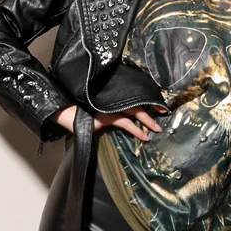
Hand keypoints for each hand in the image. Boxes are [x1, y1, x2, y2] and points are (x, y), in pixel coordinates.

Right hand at [52, 103, 167, 140]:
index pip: (133, 94)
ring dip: (147, 120)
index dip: (146, 98)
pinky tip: (143, 136)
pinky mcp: (106, 116)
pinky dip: (136, 130)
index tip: (157, 101)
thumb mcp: (98, 107)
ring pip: (134, 111)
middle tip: (164, 111)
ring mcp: (110, 106)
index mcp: (113, 94)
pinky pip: (125, 123)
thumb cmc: (80, 109)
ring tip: (157, 128)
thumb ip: (111, 108)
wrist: (65, 111)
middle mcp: (114, 98)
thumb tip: (124, 114)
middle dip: (152, 106)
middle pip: (137, 101)